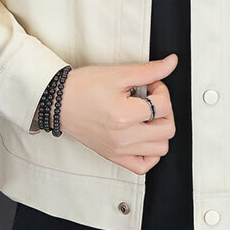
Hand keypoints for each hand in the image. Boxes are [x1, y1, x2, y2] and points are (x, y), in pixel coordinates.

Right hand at [43, 54, 178, 175]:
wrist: (58, 102)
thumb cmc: (82, 87)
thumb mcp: (118, 74)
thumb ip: (149, 70)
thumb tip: (172, 63)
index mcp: (124, 116)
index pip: (163, 107)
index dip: (162, 90)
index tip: (151, 85)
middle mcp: (123, 138)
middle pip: (167, 130)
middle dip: (165, 110)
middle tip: (152, 99)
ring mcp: (119, 150)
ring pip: (161, 149)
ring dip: (160, 130)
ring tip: (147, 116)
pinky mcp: (113, 156)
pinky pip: (143, 166)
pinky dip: (150, 153)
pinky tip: (144, 136)